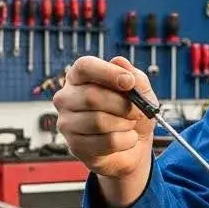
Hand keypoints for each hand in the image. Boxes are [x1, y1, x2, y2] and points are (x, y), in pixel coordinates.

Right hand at [53, 55, 156, 207]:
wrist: (134, 145)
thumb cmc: (132, 114)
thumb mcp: (142, 93)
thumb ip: (135, 77)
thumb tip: (119, 61)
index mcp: (79, 77)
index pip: (84, 67)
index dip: (108, 72)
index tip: (129, 82)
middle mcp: (66, 98)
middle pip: (92, 96)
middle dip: (123, 105)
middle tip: (138, 111)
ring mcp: (67, 123)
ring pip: (99, 121)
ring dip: (125, 124)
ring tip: (130, 125)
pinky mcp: (75, 146)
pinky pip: (107, 142)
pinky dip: (127, 140)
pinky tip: (127, 139)